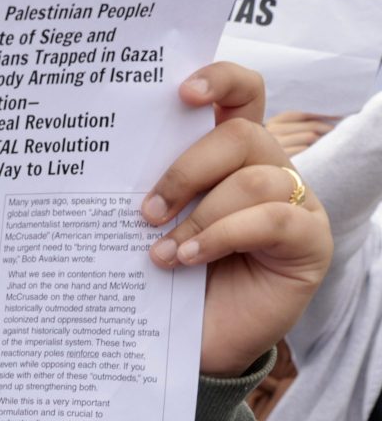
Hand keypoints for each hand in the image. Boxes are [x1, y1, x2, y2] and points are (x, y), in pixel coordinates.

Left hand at [143, 62, 331, 377]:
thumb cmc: (170, 274)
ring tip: (162, 251)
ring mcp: (297, 204)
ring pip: (254, 180)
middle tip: (146, 210)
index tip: (181, 93)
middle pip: (242, 134)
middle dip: (186, 169)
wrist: (193, 340)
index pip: (242, 94)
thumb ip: (154, 183)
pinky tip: (188, 258)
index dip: (220, 80)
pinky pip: (272, 220)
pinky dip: (222, 236)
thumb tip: (110, 154)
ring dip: (198, 215)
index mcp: (230, 154)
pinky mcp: (310, 241)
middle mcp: (269, 169)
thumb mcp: (157, 222)